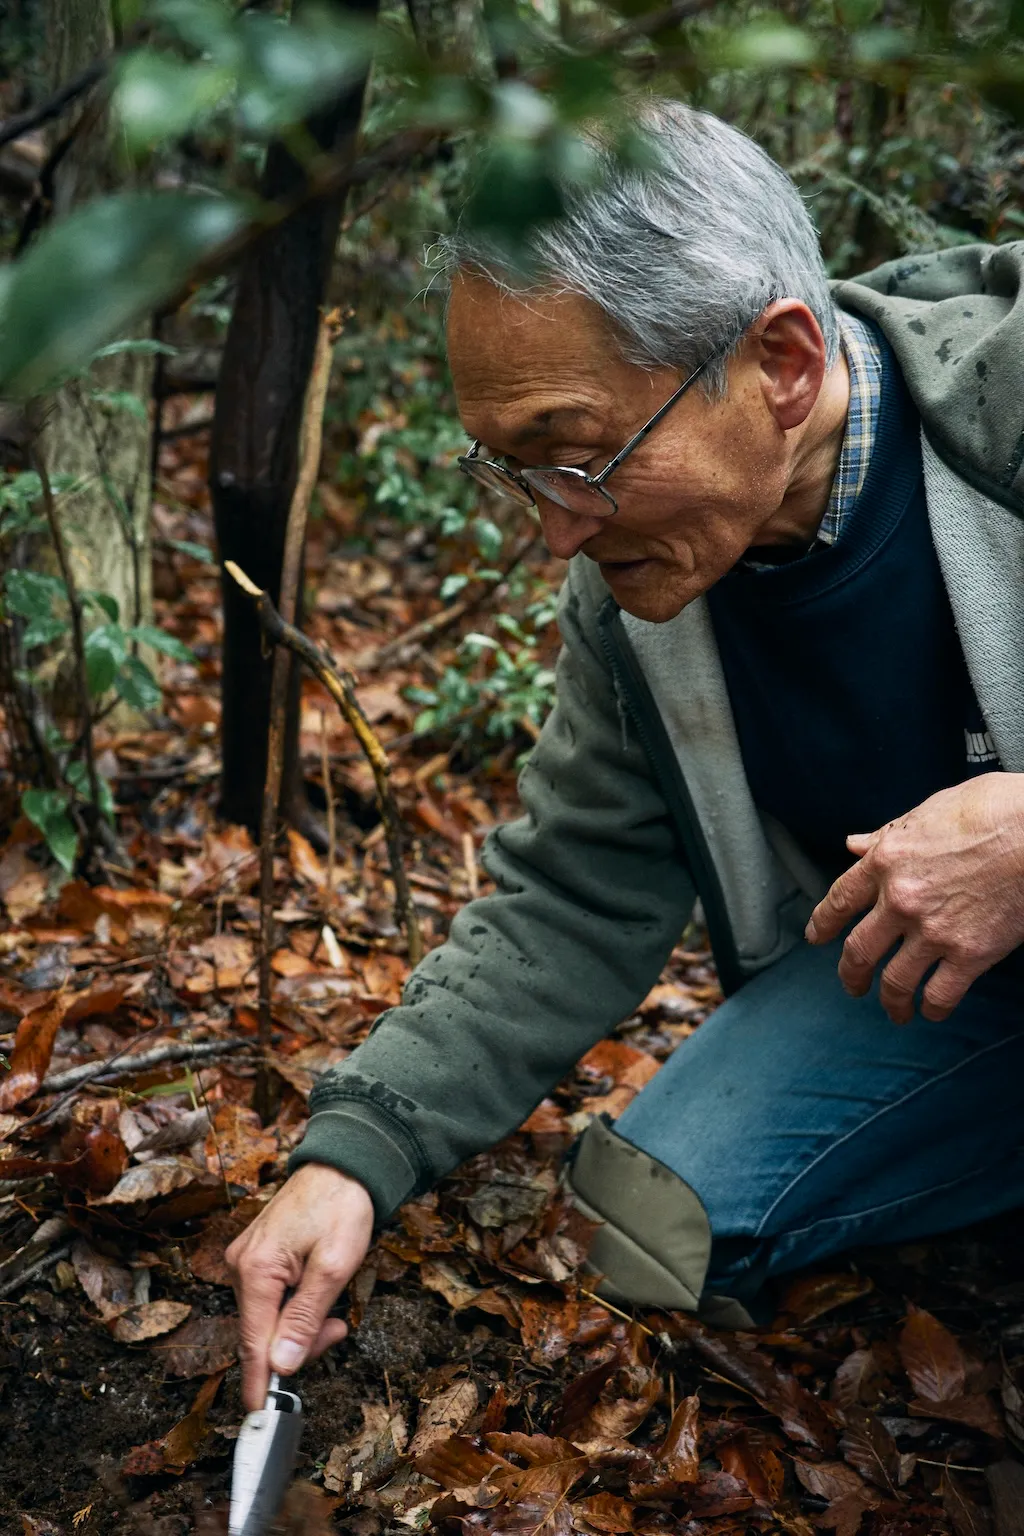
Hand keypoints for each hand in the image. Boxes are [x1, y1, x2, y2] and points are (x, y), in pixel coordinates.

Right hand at [225, 1162, 373, 1410]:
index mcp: (255, 1268)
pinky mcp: (256, 1256)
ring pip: (267, 1317)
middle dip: (298, 1342)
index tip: (259, 1415)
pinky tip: (317, 1293)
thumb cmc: (342, 1207)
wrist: (344, 1164)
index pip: (252, 1341)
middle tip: (337, 1329)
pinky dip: (294, 1306)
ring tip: (334, 1308)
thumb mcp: (333, 1267)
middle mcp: (241, 1265)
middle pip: (261, 1332)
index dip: (259, 1381)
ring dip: (299, 1324)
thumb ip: (305, 1319)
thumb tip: (280, 1365)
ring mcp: (246, 1259)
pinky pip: (270, 1298)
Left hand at [806, 773, 1023, 1024]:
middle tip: (853, 985)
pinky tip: (932, 1011)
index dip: (823, 924)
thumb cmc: (991, 810)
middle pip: (859, 950)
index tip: (817, 938)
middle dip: (851, 974)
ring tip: (894, 1011)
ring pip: (895, 980)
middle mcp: (901, 900)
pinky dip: (932, 1008)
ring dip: (890, 1001)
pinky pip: (940, 994)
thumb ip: (888, 834)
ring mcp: (933, 931)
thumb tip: (854, 843)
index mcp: (886, 861)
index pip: (839, 900)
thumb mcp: (928, 810)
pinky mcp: (969, 954)